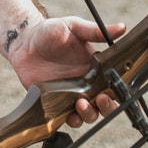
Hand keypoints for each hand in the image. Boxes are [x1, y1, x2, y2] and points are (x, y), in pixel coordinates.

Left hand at [9, 16, 125, 128]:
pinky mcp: (56, 102)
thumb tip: (122, 27)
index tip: (115, 88)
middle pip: (105, 103)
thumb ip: (95, 31)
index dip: (118, 90)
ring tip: (81, 104)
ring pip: (89, 113)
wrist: (25, 41)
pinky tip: (70, 115)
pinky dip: (72, 120)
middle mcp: (86, 83)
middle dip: (107, 106)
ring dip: (89, 114)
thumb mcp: (74, 27)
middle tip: (101, 99)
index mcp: (95, 67)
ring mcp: (72, 94)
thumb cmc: (51, 31)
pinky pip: (68, 117)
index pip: (113, 83)